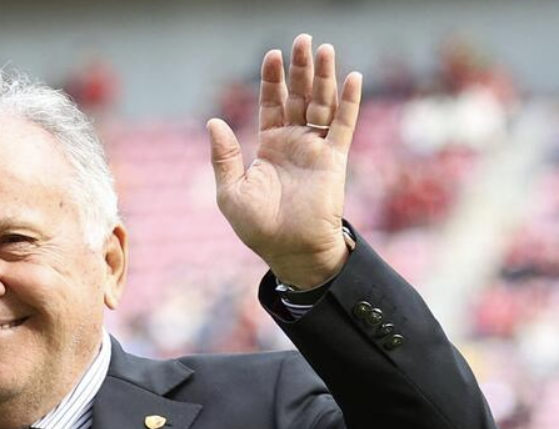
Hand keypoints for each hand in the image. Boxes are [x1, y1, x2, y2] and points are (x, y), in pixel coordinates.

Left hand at [206, 34, 362, 288]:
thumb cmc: (258, 227)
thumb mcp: (230, 192)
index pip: (271, 104)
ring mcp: (315, 149)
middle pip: (298, 96)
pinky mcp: (334, 160)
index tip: (272, 54)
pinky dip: (348, 102)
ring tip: (324, 49)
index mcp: (268, 146)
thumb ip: (223, 157)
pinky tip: (352, 78)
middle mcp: (293, 143)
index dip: (272, 80)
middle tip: (302, 40)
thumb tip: (213, 122)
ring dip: (323, 77)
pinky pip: (343, 126)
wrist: (289, 250)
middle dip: (300, 69)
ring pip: (321, 104)